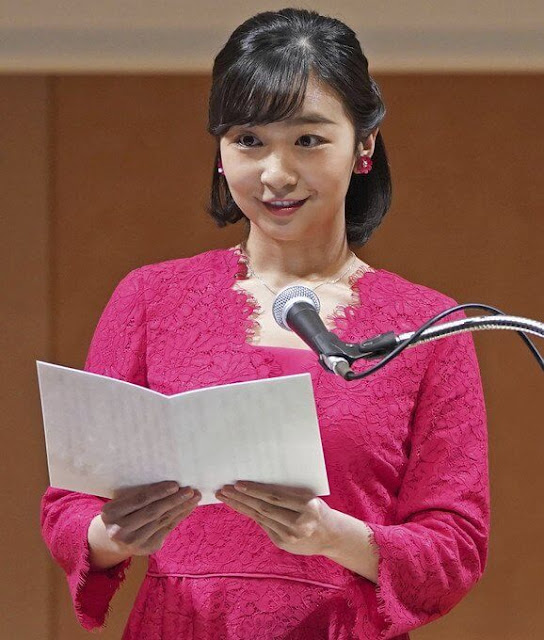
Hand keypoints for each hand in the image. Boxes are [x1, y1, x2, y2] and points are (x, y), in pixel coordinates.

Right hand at [99, 481, 201, 556]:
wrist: (112, 539)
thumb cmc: (121, 512)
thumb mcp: (121, 501)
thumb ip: (138, 493)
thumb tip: (169, 482)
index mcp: (111, 513)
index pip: (139, 500)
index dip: (158, 492)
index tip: (175, 485)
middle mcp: (120, 530)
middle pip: (153, 512)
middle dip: (174, 500)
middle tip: (190, 490)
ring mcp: (134, 542)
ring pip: (162, 521)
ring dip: (181, 508)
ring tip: (194, 497)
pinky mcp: (147, 548)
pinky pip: (167, 529)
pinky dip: (180, 516)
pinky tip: (188, 507)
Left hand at [215, 481, 337, 556]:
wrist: (330, 535)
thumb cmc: (317, 508)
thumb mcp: (308, 497)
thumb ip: (288, 492)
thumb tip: (258, 483)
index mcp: (307, 506)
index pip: (275, 497)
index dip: (255, 490)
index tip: (238, 483)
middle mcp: (298, 523)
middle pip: (264, 508)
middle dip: (241, 498)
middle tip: (224, 489)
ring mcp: (289, 536)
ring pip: (260, 517)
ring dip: (241, 506)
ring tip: (226, 497)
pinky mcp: (282, 543)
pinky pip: (263, 525)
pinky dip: (251, 514)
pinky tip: (239, 506)